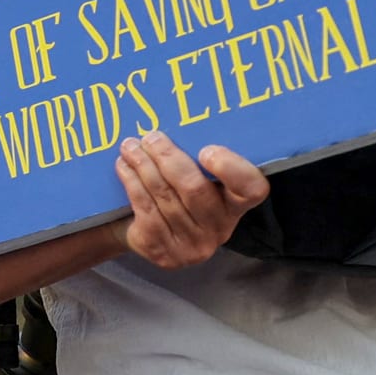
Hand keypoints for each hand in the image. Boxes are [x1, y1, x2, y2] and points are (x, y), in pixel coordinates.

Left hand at [112, 131, 269, 268]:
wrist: (141, 233)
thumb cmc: (174, 195)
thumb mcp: (193, 177)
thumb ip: (195, 159)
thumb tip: (177, 121)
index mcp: (236, 205)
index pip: (252, 188)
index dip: (232, 169)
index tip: (206, 150)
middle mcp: (220, 228)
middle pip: (194, 188)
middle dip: (168, 157)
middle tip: (150, 137)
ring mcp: (192, 245)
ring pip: (164, 196)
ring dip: (143, 166)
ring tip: (130, 146)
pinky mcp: (164, 252)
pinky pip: (145, 209)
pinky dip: (131, 182)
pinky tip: (123, 167)